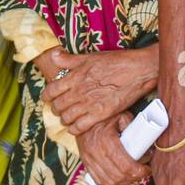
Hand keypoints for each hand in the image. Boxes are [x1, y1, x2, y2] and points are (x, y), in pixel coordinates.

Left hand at [42, 47, 157, 135]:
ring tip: (66, 118)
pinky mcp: (102, 113)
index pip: (51, 90)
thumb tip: (53, 55)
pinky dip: (75, 129)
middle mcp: (79, 91)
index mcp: (75, 76)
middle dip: (55, 109)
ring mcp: (90, 104)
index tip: (47, 98)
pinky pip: (81, 126)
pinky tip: (75, 127)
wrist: (137, 70)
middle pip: (58, 106)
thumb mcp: (89, 57)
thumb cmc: (115, 61)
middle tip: (58, 109)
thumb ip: (69, 59)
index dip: (46, 96)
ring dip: (64, 119)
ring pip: (67, 118)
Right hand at [76, 112, 146, 184]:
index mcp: (106, 139)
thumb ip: (133, 128)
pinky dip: (110, 183)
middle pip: (118, 176)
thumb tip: (146, 144)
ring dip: (123, 182)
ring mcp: (88, 158)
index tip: (146, 168)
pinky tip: (119, 179)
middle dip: (133, 178)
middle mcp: (95, 151)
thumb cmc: (104, 116)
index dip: (139, 171)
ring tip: (132, 176)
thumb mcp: (121, 116)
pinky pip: (98, 180)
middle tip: (141, 172)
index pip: (125, 165)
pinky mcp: (85, 162)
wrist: (83, 116)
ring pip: (108, 181)